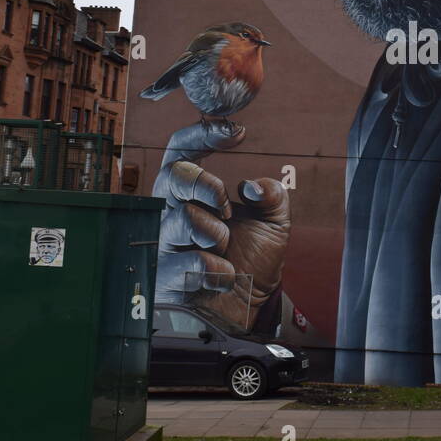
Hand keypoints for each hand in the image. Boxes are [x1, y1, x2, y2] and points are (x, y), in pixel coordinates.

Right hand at [153, 119, 290, 330]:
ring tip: (225, 246)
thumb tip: (252, 186)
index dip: (201, 135)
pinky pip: (186, 261)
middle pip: (171, 176)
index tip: (237, 134)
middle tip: (226, 206)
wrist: (251, 307)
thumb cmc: (254, 259)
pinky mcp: (165, 276)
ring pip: (180, 218)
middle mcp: (172, 212)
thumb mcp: (274, 222)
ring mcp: (165, 244)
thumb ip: (272, 195)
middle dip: (205, 186)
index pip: (182, 151)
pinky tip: (225, 274)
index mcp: (194, 193)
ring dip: (214, 232)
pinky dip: (215, 268)